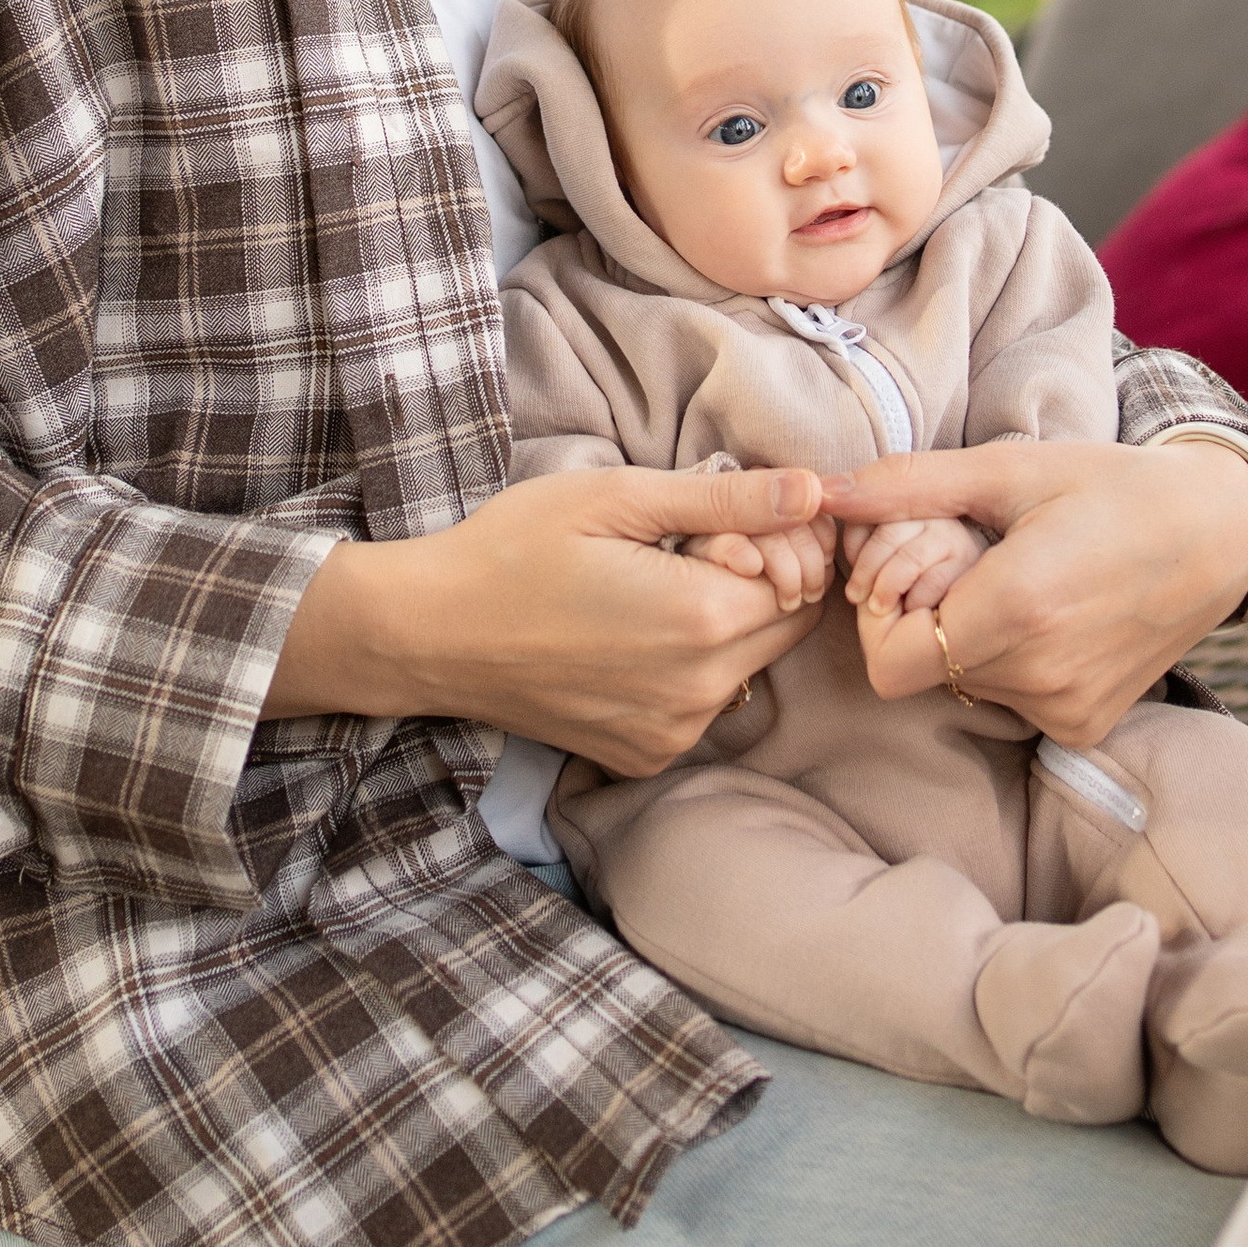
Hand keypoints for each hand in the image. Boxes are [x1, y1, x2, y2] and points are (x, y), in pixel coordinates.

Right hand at [263, 461, 831, 776]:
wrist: (432, 634)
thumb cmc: (516, 548)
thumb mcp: (619, 498)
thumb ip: (728, 499)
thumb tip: (815, 489)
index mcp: (701, 619)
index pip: (803, 577)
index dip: (772, 540)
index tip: (713, 522)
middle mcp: (700, 692)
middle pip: (785, 627)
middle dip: (758, 581)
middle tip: (683, 549)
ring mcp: (673, 733)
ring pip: (748, 667)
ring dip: (724, 625)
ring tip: (649, 591)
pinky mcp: (646, 757)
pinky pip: (704, 704)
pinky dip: (690, 668)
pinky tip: (630, 637)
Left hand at [815, 432, 1247, 746]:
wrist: (1217, 534)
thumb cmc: (1111, 487)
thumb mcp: (1010, 471)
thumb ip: (910, 487)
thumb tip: (822, 492)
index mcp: (1016, 609)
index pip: (889, 664)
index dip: (882, 620)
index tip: (914, 572)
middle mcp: (1041, 673)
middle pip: (925, 672)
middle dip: (927, 618)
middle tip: (972, 563)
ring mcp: (1066, 708)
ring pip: (966, 686)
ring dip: (972, 639)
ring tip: (1019, 582)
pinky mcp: (1085, 725)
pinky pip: (1011, 700)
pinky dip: (1012, 661)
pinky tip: (1052, 614)